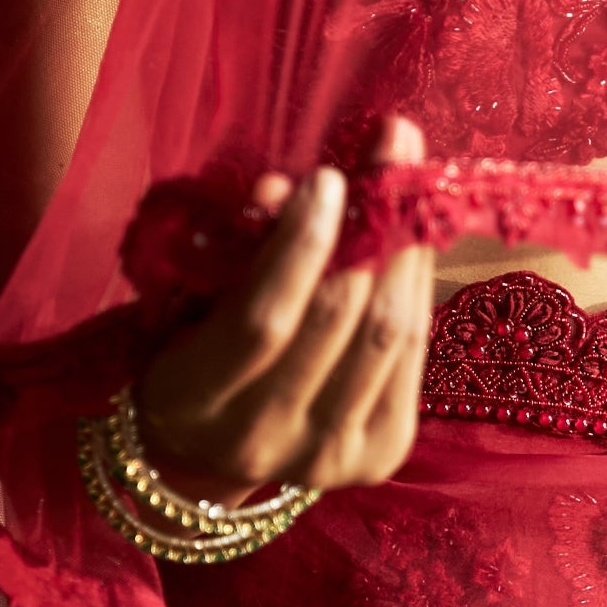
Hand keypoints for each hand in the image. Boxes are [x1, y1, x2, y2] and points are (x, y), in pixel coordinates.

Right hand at [135, 117, 433, 501]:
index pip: (262, 320)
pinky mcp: (380, 455)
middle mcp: (264, 437)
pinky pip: (413, 355)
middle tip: (390, 150)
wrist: (213, 449)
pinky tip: (411, 244)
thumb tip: (283, 189)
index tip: (326, 178)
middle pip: (341, 322)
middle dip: (373, 225)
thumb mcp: (191, 300)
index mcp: (195, 400)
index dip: (301, 246)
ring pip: (389, 335)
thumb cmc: (193, 350)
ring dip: (407, 248)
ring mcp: (327, 455)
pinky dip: (415, 291)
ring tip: (409, 182)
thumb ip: (234, 249)